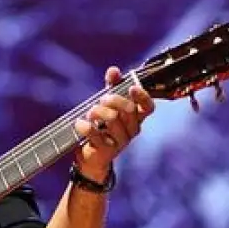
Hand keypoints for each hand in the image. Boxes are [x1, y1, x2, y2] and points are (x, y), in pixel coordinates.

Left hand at [73, 66, 154, 181]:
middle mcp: (132, 129)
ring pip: (113, 119)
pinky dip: (85, 126)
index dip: (142, 96)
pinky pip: (96, 133)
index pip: (148, 107)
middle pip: (128, 109)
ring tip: (89, 113)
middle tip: (100, 101)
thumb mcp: (106, 105)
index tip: (131, 87)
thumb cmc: (101, 128)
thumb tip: (114, 70)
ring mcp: (121, 141)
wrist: (91, 158)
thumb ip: (112, 87)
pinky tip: (80, 123)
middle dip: (112, 100)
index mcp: (135, 118)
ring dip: (97, 111)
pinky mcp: (107, 150)